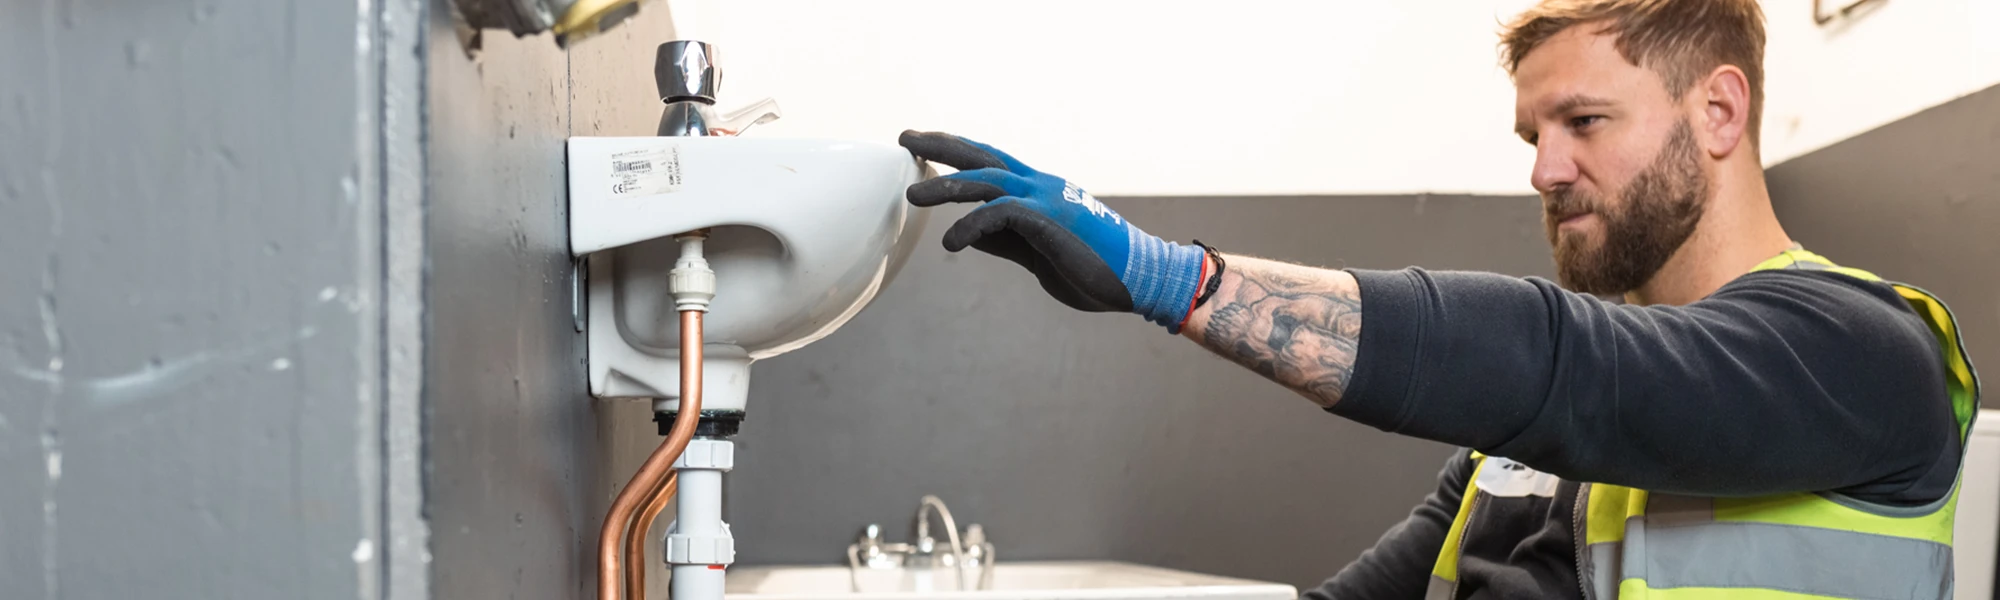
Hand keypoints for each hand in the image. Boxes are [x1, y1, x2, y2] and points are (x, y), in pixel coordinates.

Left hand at [899, 130, 1207, 331]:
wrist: (1140, 279)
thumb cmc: (1092, 267)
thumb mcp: (1037, 251)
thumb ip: (1005, 240)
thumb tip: (970, 236)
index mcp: (1039, 190)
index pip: (989, 161)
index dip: (955, 150)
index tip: (922, 145)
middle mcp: (1041, 186)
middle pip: (982, 156)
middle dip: (942, 145)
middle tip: (905, 137)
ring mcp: (1047, 200)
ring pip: (988, 181)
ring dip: (947, 184)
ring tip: (913, 195)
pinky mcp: (1051, 222)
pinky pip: (1002, 214)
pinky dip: (972, 225)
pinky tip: (952, 243)